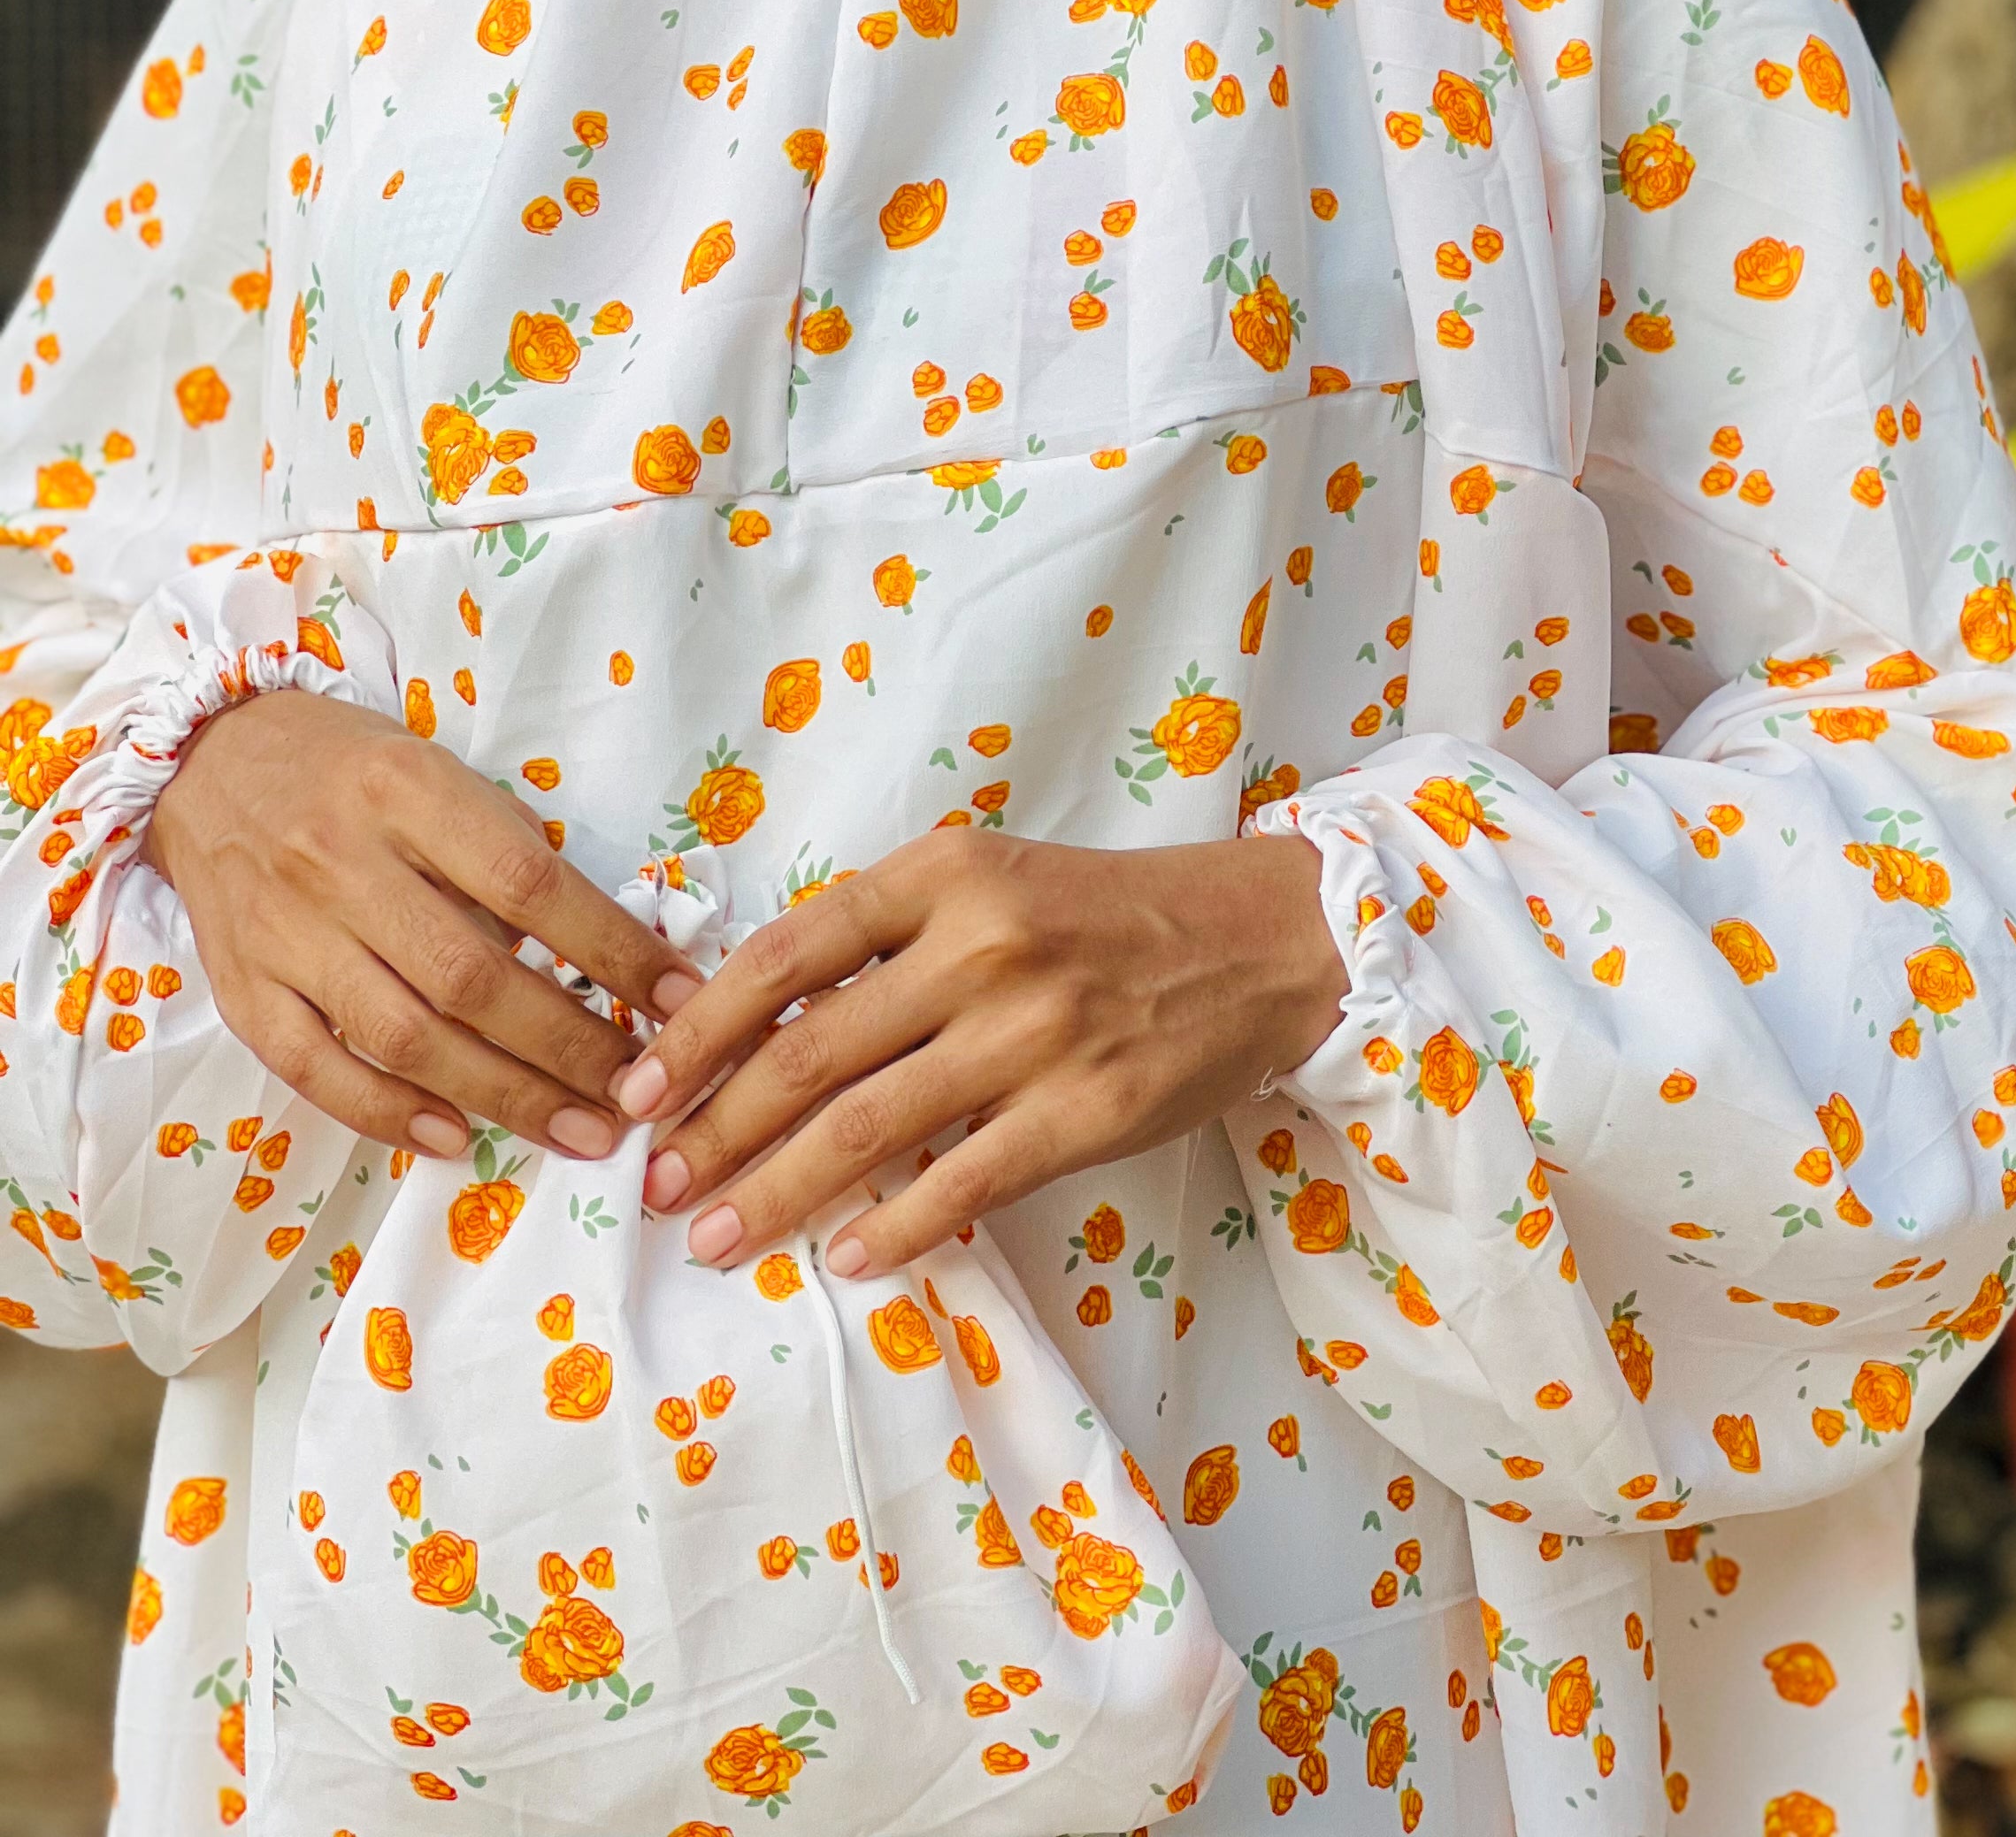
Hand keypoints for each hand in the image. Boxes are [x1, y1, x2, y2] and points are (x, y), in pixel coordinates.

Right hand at [144, 690, 703, 1162]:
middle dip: (566, 1047)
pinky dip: (388, 1112)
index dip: (613, 951)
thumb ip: (505, 849)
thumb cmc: (351, 769)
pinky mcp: (241, 989)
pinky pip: (315, 1068)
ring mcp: (285, 934)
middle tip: (636, 1094)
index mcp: (409, 792)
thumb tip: (603, 946)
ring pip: (402, 1034)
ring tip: (577, 1130)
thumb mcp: (439, 771)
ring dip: (501, 1094)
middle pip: (469, 977)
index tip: (679, 1001)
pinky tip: (453, 1136)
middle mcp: (342, 863)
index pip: (530, 884)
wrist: (208, 765)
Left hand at [613, 829, 1346, 1279]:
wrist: (1257, 942)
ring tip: (718, 1238)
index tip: (638, 1092)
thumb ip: (888, 939)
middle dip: (716, 1130)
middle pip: (810, 1053)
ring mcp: (1035, 1032)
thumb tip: (757, 1028)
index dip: (697, 1030)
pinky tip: (844, 1260)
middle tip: (660, 1188)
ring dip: (777, 1192)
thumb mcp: (991, 882)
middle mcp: (983, 945)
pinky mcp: (1084, 1111)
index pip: (786, 954)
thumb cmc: (1105, 914)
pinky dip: (892, 1230)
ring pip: (868, 1127)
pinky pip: (961, 1182)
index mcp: (946, 874)